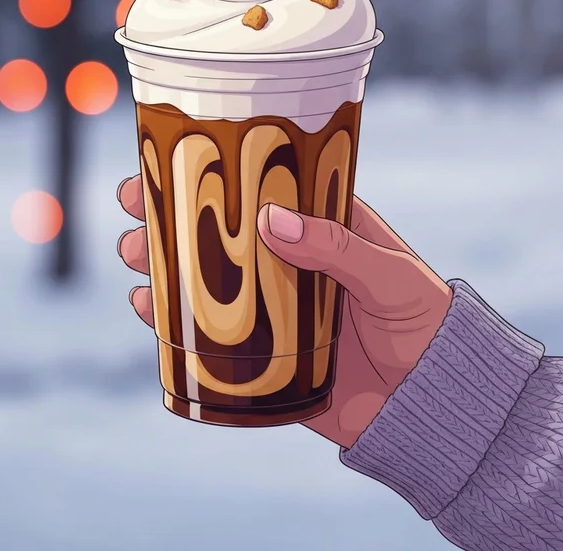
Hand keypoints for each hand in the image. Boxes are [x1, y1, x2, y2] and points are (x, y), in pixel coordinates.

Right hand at [117, 175, 451, 448]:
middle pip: (220, 232)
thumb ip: (337, 247)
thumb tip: (272, 219)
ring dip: (163, 265)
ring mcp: (271, 308)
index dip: (216, 173)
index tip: (170, 161)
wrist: (430, 402)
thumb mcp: (388, 275)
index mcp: (320, 229)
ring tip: (133, 256)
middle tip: (135, 209)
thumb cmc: (422, 323)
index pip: (260, 191)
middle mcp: (287, 263)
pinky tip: (147, 309)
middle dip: (173, 218)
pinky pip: (210, 335)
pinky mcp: (262, 354)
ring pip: (206, 279)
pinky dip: (174, 321)